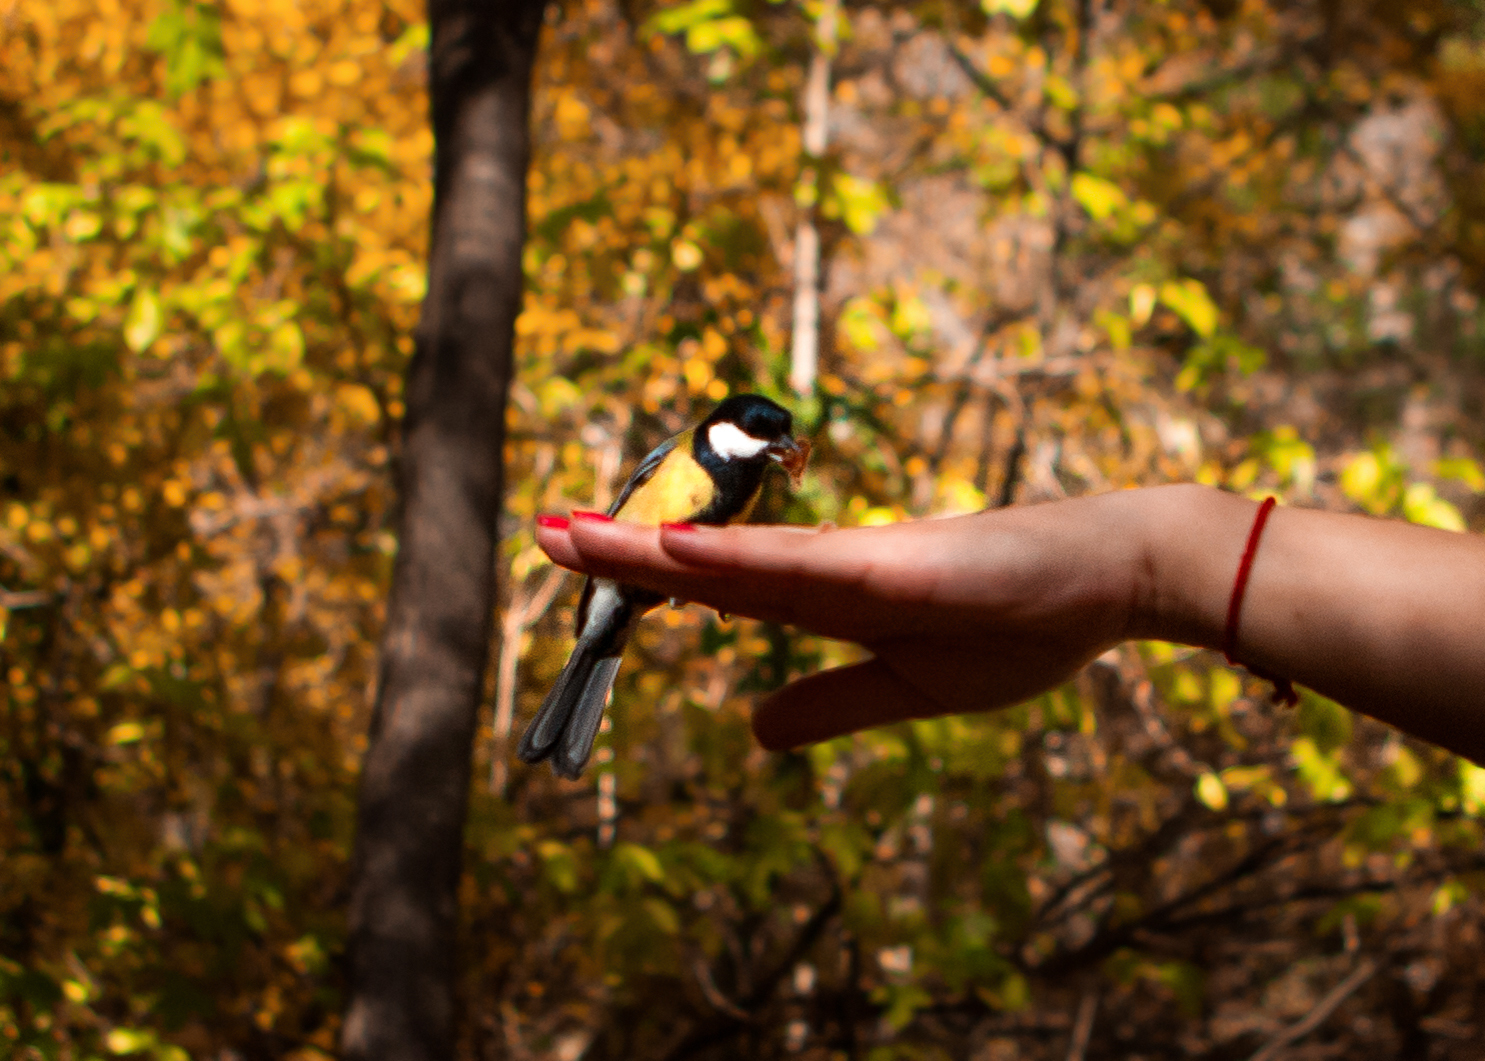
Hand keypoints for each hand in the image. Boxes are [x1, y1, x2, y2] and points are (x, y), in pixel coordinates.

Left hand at [535, 492, 1150, 748]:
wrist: (1111, 577)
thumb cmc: (1022, 622)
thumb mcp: (910, 686)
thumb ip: (831, 702)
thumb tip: (753, 731)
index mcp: (829, 597)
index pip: (718, 589)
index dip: (647, 578)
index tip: (581, 563)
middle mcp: (831, 569)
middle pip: (709, 563)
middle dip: (621, 549)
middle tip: (541, 530)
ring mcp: (862, 562)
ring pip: (738, 557)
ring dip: (653, 544)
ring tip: (574, 531)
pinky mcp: (899, 565)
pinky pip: (801, 566)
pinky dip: (734, 559)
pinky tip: (676, 552)